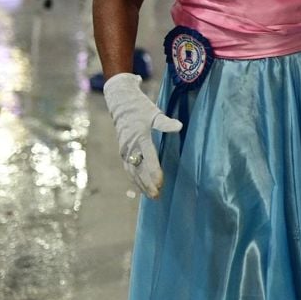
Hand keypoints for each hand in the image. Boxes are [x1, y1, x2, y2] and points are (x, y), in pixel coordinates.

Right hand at [103, 73, 182, 198]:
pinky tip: (141, 187)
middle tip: (157, 196)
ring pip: (132, 171)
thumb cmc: (140, 108)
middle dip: (148, 183)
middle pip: (139, 169)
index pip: (149, 158)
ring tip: (151, 196)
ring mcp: (125, 150)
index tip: (161, 183)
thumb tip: (179, 127)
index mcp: (140, 137)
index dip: (154, 172)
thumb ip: (166, 123)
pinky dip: (135, 179)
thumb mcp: (154, 113)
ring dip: (141, 184)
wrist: (121, 103)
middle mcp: (130, 146)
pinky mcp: (122, 152)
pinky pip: (129, 169)